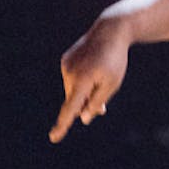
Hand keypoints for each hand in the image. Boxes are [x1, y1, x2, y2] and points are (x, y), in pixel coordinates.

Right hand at [50, 17, 130, 142]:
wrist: (110, 31)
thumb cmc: (115, 60)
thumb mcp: (112, 84)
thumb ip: (97, 102)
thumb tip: (84, 118)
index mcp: (83, 80)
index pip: (71, 107)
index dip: (63, 124)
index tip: (54, 138)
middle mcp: (70, 73)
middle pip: (75, 100)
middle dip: (85, 106)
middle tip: (102, 110)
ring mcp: (66, 65)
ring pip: (73, 90)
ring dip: (84, 92)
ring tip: (101, 78)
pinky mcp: (66, 60)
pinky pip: (72, 79)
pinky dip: (81, 81)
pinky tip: (93, 68)